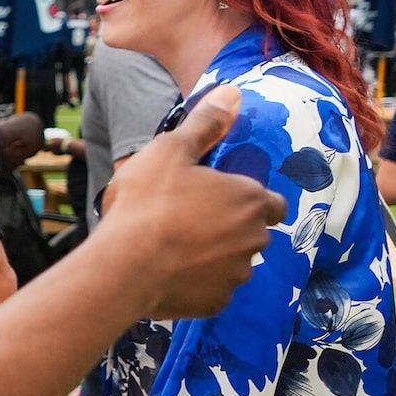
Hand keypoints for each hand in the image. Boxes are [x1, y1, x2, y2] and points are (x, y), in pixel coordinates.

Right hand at [92, 89, 286, 318]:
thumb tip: (232, 92)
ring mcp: (236, 275)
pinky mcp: (215, 303)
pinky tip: (168, 273)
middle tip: (186, 221)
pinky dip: (197, 283)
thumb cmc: (148, 203)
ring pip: (233, 263)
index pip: (271, 202)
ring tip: (173, 248)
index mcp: (248, 200)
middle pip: (251, 233)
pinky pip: (212, 290)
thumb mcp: (171, 150)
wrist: (124, 267)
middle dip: (228, 228)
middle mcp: (253, 239)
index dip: (247, 200)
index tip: (218, 199)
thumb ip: (205, 123)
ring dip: (213, 256)